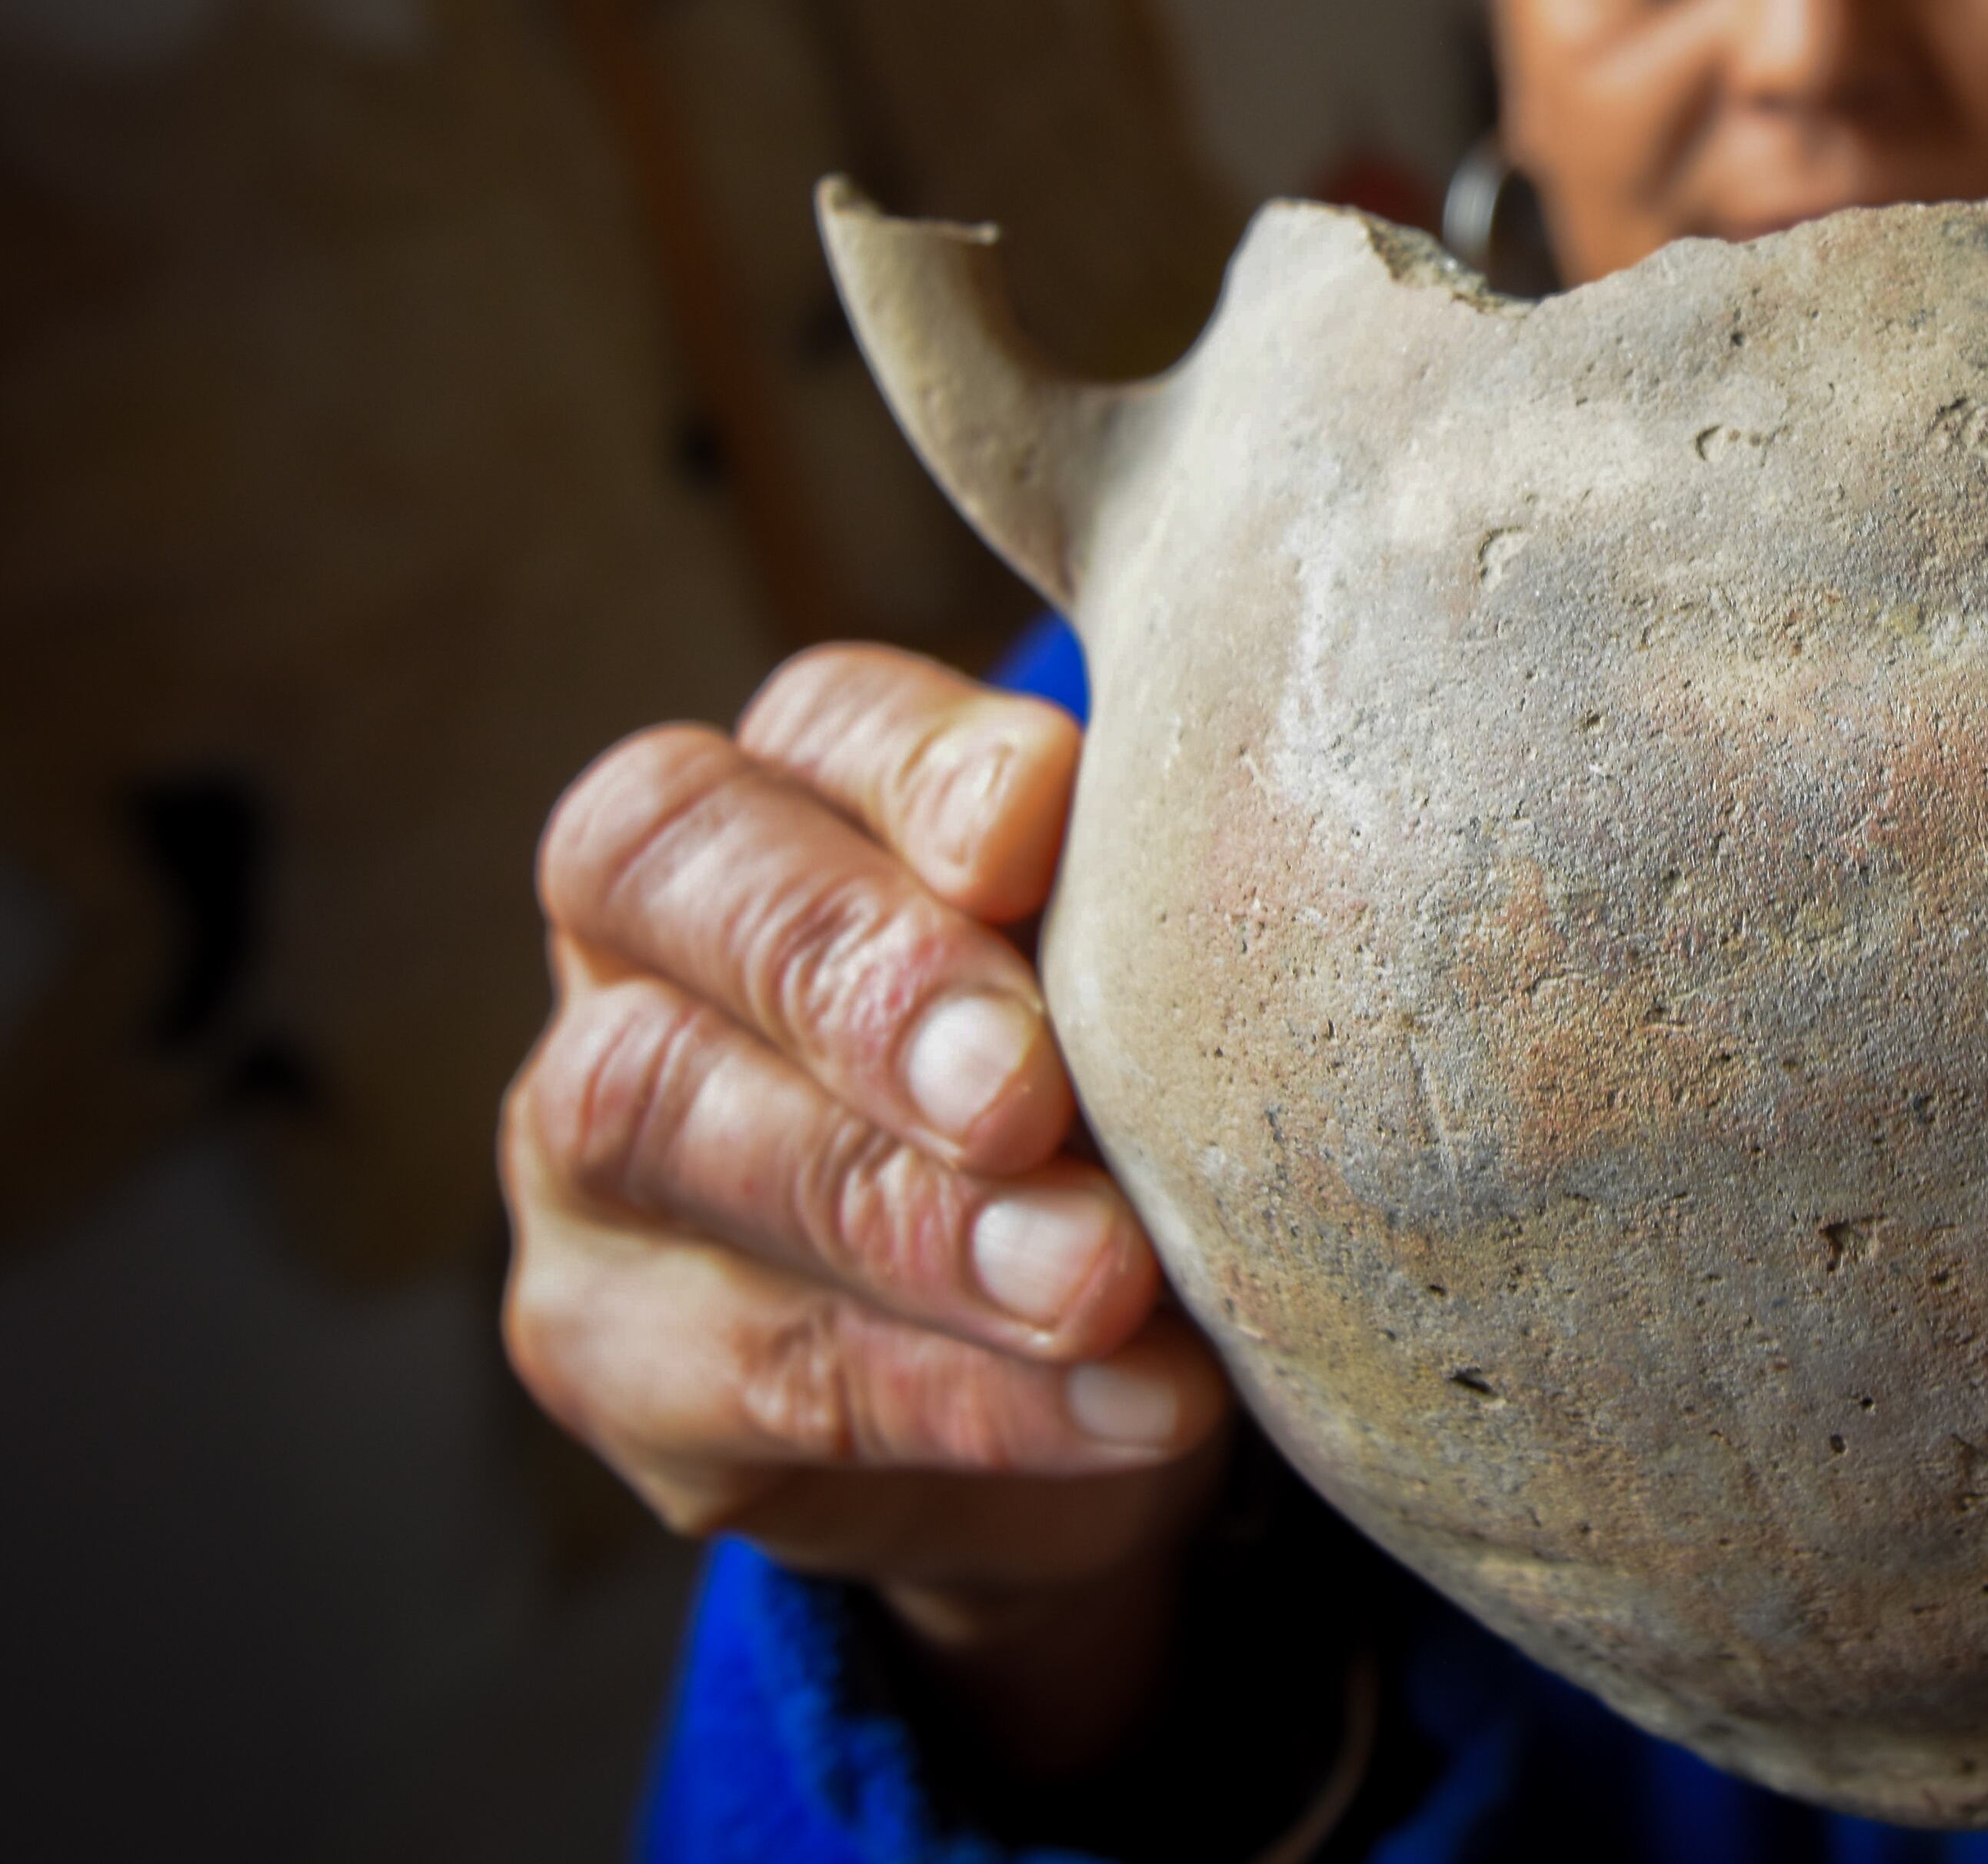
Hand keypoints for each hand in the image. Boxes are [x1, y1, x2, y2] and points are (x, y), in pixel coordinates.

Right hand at [501, 645, 1235, 1771]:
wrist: (1080, 1378)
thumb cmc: (1129, 1100)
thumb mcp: (1150, 990)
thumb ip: (1154, 916)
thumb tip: (1264, 881)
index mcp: (796, 792)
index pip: (818, 720)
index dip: (919, 766)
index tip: (1040, 834)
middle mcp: (647, 935)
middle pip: (672, 877)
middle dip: (862, 977)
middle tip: (1028, 1093)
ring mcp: (585, 1143)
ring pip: (653, 1114)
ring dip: (901, 1212)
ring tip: (1098, 1281)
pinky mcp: (599, 1343)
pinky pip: (746, 1367)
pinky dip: (958, 1394)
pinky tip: (1125, 1404)